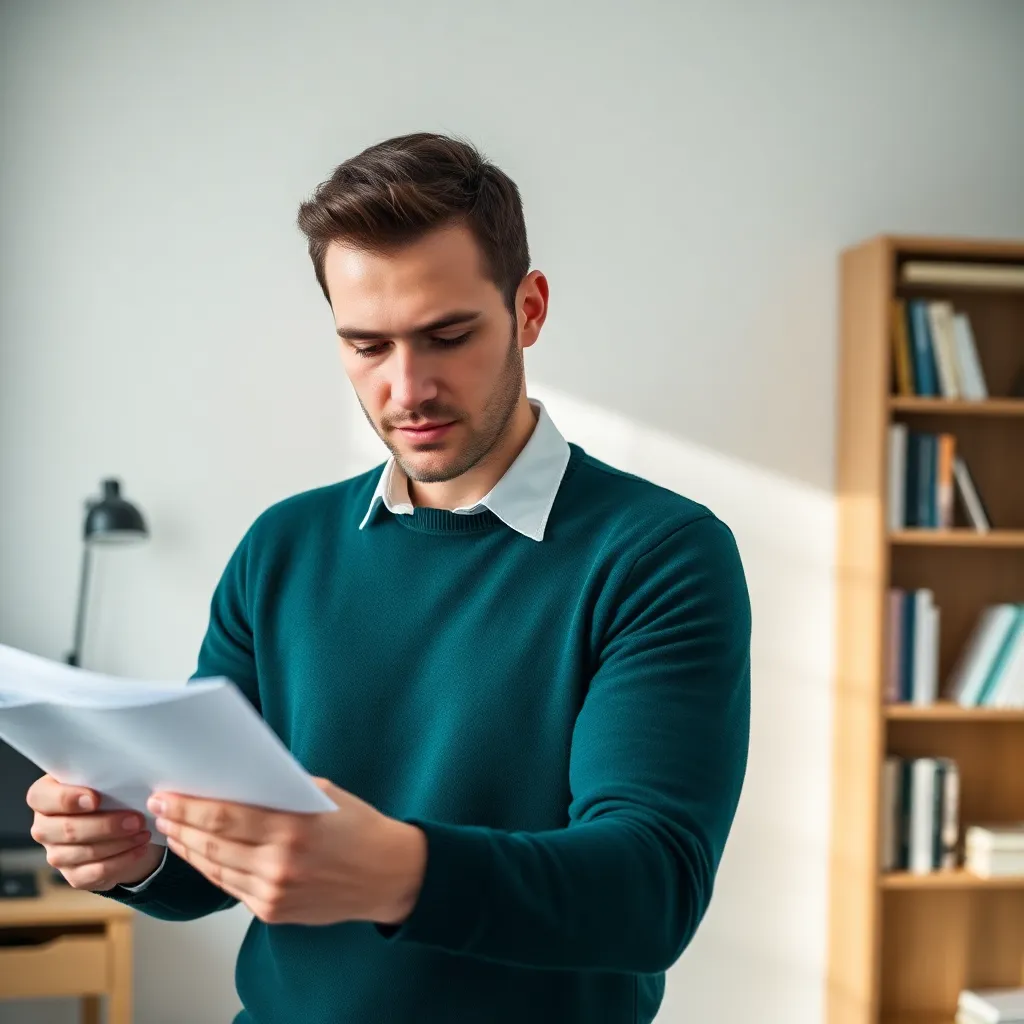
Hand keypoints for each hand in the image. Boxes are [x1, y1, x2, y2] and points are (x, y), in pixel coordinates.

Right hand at [26, 775, 163, 889]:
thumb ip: (104, 777)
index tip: (95, 799)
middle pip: (67, 829)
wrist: (122, 826)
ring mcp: (56, 854)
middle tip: (136, 820)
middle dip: (105, 825)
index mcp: (45, 796)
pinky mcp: (73, 875)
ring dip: (119, 843)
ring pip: (84, 852)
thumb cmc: (111, 794)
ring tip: (143, 833)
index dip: (67, 799)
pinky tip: (139, 849)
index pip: (42, 797)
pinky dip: (121, 861)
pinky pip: (95, 872)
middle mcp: (44, 827)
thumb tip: (122, 776)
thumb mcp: (106, 780)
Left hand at [148, 778, 426, 926]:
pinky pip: (231, 888)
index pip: (224, 816)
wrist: (389, 875)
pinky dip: (211, 870)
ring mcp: (275, 892)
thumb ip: (280, 791)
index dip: (188, 807)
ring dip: (189, 848)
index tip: (165, 796)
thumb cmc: (359, 827)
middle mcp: (280, 863)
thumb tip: (235, 781)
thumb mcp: (323, 795)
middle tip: (160, 809)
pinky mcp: (273, 911)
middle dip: (180, 825)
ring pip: (215, 869)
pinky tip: (200, 855)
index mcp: (293, 827)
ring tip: (172, 831)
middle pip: (212, 844)